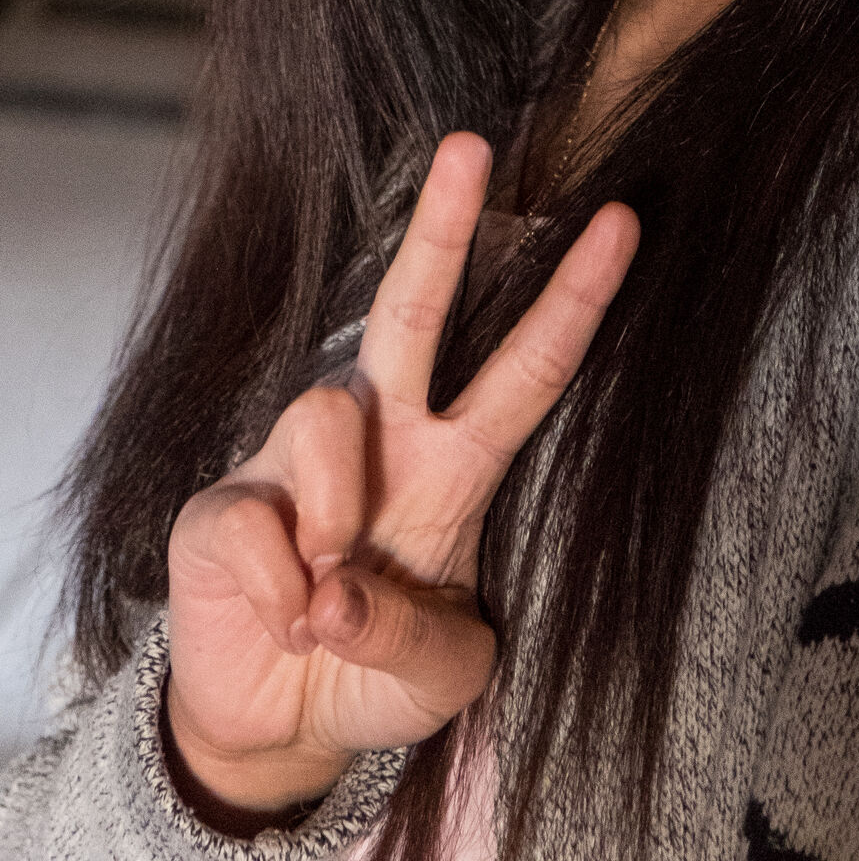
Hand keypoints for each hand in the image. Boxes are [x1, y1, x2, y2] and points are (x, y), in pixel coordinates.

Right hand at [165, 131, 639, 826]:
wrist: (279, 723)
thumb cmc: (377, 674)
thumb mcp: (438, 678)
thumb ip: (414, 637)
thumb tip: (338, 588)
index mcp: (456, 465)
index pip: (528, 369)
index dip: (575, 299)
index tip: (624, 223)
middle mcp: (382, 438)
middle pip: (415, 310)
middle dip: (444, 227)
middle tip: (472, 144)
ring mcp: (298, 462)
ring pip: (327, 414)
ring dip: (335, 513)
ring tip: (328, 600)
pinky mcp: (225, 505)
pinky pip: (258, 518)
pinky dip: (279, 586)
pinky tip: (283, 615)